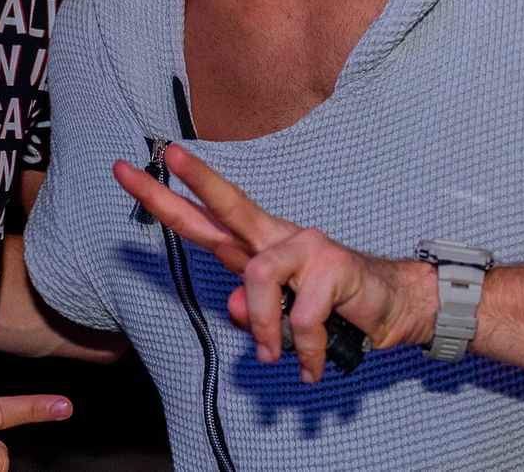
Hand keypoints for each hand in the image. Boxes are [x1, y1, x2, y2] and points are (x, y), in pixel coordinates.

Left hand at [114, 145, 434, 382]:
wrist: (395, 308)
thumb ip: (255, 312)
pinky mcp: (332, 265)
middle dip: (196, 181)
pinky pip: (301, 316)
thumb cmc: (333, 310)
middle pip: (229, 205)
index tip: (127, 171)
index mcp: (257, 247)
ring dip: (265, 326)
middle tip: (164, 156)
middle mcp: (277, 238)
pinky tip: (311, 366)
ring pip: (259, 275)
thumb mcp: (283, 319)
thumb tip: (238, 304)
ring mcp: (306, 246)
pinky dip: (304, 350)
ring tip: (274, 357)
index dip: (166, 198)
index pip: (205, 219)